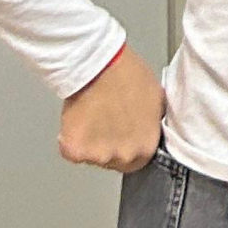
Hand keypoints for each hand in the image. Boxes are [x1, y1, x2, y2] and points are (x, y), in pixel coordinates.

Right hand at [60, 46, 164, 171]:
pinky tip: (79, 120)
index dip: (126, 148)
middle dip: (108, 147)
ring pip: (91, 157)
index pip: (135, 162)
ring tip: (93, 117)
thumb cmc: (129, 76)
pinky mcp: (75, 150)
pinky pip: (70, 152)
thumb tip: (147, 128)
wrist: (100, 65)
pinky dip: (70, 139)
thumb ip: (151, 125)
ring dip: (89, 143)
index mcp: (146, 147)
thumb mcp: (157, 102)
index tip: (120, 137)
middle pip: (112, 162)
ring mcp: (98, 155)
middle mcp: (123, 156)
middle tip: (105, 124)